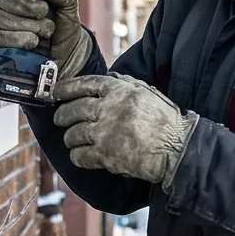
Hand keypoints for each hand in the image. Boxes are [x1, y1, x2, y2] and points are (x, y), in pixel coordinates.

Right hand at [0, 0, 94, 79]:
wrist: (68, 54)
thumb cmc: (64, 27)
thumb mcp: (69, 6)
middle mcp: (10, 3)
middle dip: (27, 7)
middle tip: (44, 12)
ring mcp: (4, 23)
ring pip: (5, 19)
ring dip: (32, 26)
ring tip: (46, 31)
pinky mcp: (2, 42)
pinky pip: (4, 37)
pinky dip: (24, 39)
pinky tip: (35, 42)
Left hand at [53, 72, 197, 187]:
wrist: (178, 149)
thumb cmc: (166, 121)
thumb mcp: (148, 92)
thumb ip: (126, 84)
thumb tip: (108, 78)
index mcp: (119, 91)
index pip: (84, 84)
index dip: (66, 89)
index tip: (57, 93)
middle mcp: (109, 108)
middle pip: (73, 110)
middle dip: (62, 115)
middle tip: (59, 119)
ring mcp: (106, 132)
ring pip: (73, 134)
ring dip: (70, 138)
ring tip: (72, 140)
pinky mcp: (106, 155)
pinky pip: (80, 156)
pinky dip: (77, 157)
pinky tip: (81, 156)